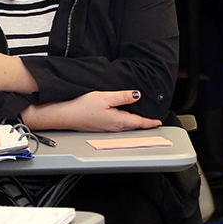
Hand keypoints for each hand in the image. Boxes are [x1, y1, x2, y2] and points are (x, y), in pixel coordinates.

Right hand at [20, 90, 162, 131]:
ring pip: (125, 126)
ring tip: (142, 119)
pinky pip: (117, 125)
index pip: (139, 122)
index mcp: (118, 120)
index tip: (159, 122)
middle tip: (154, 121)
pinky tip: (123, 117)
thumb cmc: (81, 107)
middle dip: (144, 123)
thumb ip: (122, 97)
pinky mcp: (99, 126)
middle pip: (133, 126)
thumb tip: (137, 95)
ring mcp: (106, 128)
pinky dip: (125, 122)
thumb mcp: (105, 97)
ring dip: (135, 123)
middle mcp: (113, 127)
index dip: (150, 122)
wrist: (63, 115)